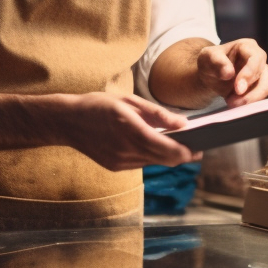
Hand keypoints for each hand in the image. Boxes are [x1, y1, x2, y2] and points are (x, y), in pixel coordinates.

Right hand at [57, 93, 196, 170]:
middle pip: (164, 160)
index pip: (167, 148)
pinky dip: (151, 156)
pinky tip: (152, 145)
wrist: (67, 121)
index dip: (187, 151)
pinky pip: (142, 163)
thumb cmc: (98, 105)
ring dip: (167, 155)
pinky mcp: (115, 166)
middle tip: (196, 147)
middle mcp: (125, 149)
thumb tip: (183, 124)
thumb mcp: (129, 101)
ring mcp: (120, 161)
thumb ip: (157, 114)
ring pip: (154, 163)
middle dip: (183, 155)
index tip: (200, 148)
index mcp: (130, 128)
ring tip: (177, 143)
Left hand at [196, 39, 267, 107]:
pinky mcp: (260, 85)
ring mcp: (261, 72)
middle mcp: (258, 58)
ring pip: (264, 87)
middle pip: (262, 75)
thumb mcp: (207, 57)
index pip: (255, 59)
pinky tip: (234, 103)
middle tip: (232, 101)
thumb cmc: (210, 61)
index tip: (238, 89)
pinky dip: (248, 102)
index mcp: (247, 46)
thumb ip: (217, 61)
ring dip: (249, 99)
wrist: (211, 74)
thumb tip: (229, 73)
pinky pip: (260, 96)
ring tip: (231, 103)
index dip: (249, 74)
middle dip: (248, 91)